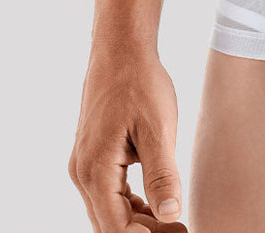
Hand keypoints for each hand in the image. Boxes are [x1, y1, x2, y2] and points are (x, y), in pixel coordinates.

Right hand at [68, 42, 186, 231]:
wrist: (121, 50)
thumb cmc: (140, 84)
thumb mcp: (158, 129)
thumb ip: (163, 176)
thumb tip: (171, 215)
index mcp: (95, 170)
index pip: (116, 228)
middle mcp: (83, 173)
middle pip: (109, 224)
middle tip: (180, 231)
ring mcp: (85, 164)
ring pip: (108, 211)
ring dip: (138, 223)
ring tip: (173, 223)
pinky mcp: (93, 155)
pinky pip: (109, 194)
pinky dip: (131, 205)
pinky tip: (156, 205)